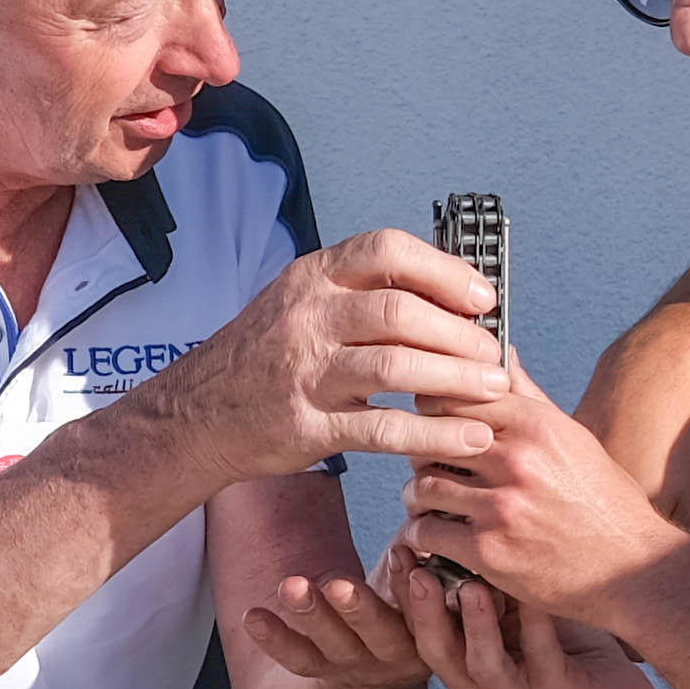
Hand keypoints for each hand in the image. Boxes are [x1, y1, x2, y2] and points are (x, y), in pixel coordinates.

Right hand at [142, 229, 510, 484]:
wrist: (194, 416)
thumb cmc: (259, 359)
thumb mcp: (299, 302)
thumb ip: (359, 292)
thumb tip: (444, 292)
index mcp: (311, 277)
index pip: (386, 251)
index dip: (444, 271)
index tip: (482, 297)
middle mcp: (307, 317)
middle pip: (400, 310)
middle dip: (460, 333)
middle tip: (494, 354)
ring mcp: (304, 371)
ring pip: (396, 366)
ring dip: (455, 379)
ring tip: (493, 390)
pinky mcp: (307, 425)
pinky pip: (383, 428)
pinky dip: (434, 434)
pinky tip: (469, 438)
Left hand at [232, 566, 440, 688]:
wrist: (389, 665)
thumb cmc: (410, 600)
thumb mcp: (426, 577)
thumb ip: (426, 548)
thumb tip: (434, 502)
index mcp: (431, 630)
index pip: (426, 612)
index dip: (413, 586)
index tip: (402, 553)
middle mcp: (398, 654)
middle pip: (379, 633)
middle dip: (359, 609)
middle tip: (337, 585)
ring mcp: (359, 666)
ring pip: (335, 645)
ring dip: (312, 616)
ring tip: (290, 586)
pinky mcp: (325, 671)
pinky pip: (299, 659)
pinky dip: (275, 639)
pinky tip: (253, 617)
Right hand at [396, 557, 669, 688]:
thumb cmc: (563, 639)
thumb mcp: (517, 606)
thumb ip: (485, 579)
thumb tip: (457, 517)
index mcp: (461, 662)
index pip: (419, 627)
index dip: (403, 590)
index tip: (400, 544)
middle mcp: (478, 686)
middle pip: (435, 649)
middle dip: (421, 608)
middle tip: (415, 563)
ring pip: (481, 663)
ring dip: (475, 623)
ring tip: (470, 585)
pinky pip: (541, 658)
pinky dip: (536, 624)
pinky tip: (536, 594)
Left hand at [403, 371, 689, 634]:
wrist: (634, 571)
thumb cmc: (606, 504)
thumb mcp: (574, 441)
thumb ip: (530, 399)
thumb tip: (501, 355)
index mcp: (537, 425)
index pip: (456, 396)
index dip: (434, 409)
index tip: (431, 425)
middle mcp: (517, 459)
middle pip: (432, 438)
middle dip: (422, 454)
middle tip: (427, 468)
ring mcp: (502, 506)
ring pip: (422, 486)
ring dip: (418, 498)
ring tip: (428, 506)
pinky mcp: (490, 551)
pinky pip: (426, 533)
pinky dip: (420, 537)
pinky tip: (431, 538)